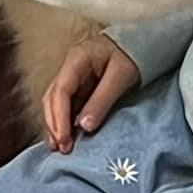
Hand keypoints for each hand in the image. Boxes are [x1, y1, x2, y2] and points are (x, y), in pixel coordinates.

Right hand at [41, 34, 139, 151]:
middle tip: (62, 148)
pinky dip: (62, 121)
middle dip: (54, 124)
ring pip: (54, 103)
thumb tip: (84, 127)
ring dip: (55, 125)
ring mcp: (71, 77)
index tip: (64, 139)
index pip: (61, 90)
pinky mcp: (78, 87)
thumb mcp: (121, 77)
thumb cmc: (131, 56)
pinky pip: (65, 105)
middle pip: (52, 98)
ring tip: (59, 147)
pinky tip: (64, 136)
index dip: (60, 117)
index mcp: (77, 59)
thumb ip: (102, 100)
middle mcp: (69, 68)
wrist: (140, 44)